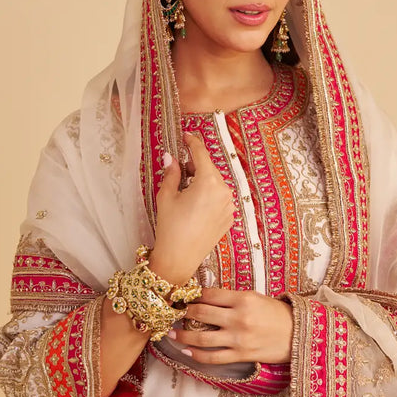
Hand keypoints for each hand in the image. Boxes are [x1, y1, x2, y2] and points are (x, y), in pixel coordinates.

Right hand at [151, 133, 234, 283]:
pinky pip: (220, 199)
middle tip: (179, 169)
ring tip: (185, 191)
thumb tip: (171, 157)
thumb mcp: (166, 196)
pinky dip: (209, 196)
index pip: (201, 154)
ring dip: (202, 181)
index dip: (192, 143)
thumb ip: (172, 173)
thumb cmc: (170, 227)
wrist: (179, 259)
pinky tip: (194, 205)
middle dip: (195, 165)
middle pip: (209, 168)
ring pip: (216, 184)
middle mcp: (224, 192)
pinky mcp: (229, 218)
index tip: (186, 136)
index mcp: (209, 182)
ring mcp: (229, 206)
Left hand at [168, 287, 293, 364]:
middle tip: (172, 312)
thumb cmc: (277, 314)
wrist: (298, 334)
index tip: (182, 297)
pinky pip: (212, 357)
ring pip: (201, 337)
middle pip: (200, 313)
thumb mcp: (256, 298)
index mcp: (243, 299)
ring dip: (182, 335)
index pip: (209, 295)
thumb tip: (205, 299)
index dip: (192, 296)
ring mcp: (238, 339)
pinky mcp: (241, 355)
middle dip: (183, 312)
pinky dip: (196, 355)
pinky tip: (186, 351)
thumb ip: (232, 298)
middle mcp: (238, 318)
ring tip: (171, 333)